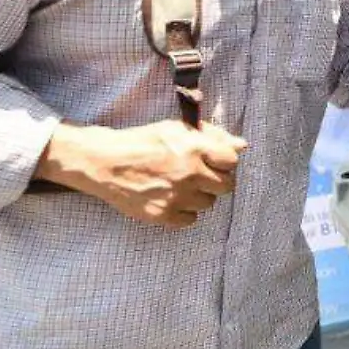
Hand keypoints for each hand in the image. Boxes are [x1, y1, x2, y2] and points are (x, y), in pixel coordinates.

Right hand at [38, 120, 245, 228]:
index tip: (214, 161)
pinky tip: (172, 199)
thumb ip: (213, 136)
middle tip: (200, 175)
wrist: (105, 163)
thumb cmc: (143, 142)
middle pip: (226, 186)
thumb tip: (242, 146)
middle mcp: (188, 174)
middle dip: (217, 180)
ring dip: (200, 195)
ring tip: (181, 185)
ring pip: (209, 203)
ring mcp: (176, 196)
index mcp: (194, 148)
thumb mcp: (177, 129)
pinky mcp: (162, 214)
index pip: (232, 161)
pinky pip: (190, 219)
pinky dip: (184, 211)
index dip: (224, 161)